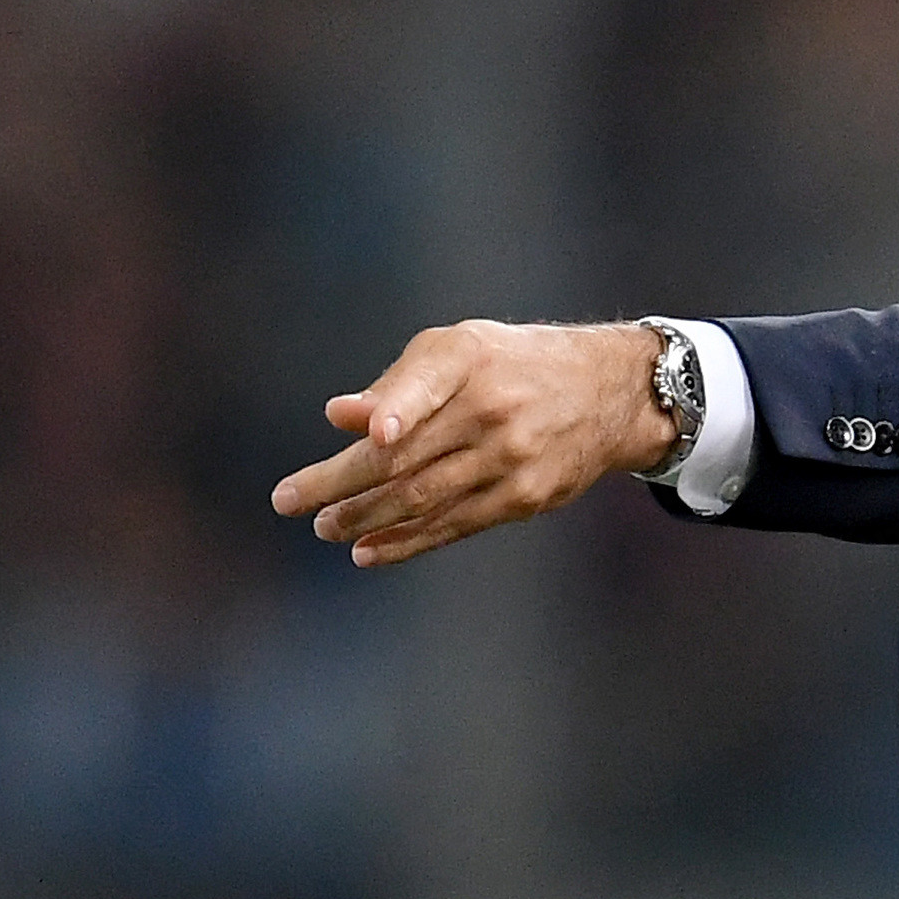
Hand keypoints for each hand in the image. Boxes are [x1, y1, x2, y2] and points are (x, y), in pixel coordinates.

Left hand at [270, 320, 676, 566]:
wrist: (609, 393)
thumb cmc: (513, 364)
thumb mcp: (460, 350)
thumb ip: (399, 382)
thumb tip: (340, 417)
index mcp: (472, 359)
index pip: (431, 385)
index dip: (401, 407)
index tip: (373, 434)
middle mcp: (494, 408)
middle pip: (406, 455)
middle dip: (340, 483)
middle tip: (289, 501)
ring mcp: (511, 457)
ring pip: (424, 498)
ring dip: (365, 518)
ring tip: (325, 527)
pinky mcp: (525, 497)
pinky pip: (454, 525)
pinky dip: (407, 541)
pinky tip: (370, 549)